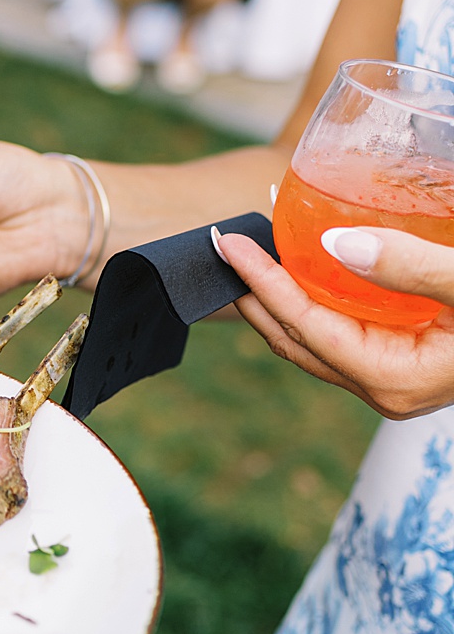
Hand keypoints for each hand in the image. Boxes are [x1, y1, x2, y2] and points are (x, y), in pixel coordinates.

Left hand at [215, 226, 453, 417]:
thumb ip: (410, 267)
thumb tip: (337, 245)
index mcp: (391, 378)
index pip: (304, 326)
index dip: (263, 282)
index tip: (228, 244)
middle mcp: (384, 388)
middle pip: (295, 339)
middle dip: (254, 293)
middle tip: (223, 246)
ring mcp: (391, 380)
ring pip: (315, 339)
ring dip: (281, 296)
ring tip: (252, 253)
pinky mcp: (401, 363)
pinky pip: (341, 332)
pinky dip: (316, 299)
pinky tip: (306, 267)